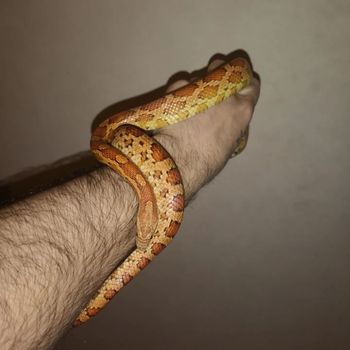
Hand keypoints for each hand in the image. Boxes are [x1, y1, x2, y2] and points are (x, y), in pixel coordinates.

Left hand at [154, 58, 260, 201]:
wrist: (177, 159)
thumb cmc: (206, 161)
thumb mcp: (230, 145)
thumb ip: (232, 125)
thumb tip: (227, 123)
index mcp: (241, 109)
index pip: (251, 84)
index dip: (244, 85)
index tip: (238, 88)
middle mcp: (223, 93)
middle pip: (223, 66)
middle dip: (218, 72)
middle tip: (211, 88)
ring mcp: (198, 86)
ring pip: (199, 75)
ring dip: (197, 85)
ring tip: (189, 104)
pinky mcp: (177, 87)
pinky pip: (181, 85)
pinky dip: (180, 93)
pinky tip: (175, 108)